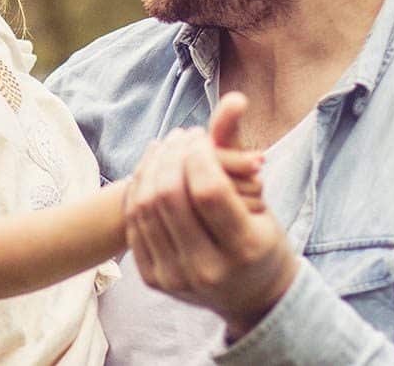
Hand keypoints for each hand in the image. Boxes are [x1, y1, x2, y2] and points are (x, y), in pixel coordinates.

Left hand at [125, 93, 299, 338]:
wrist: (251, 295)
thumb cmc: (259, 234)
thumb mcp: (257, 195)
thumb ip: (237, 145)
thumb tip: (234, 97)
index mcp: (244, 249)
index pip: (207, 189)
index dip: (198, 153)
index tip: (201, 137)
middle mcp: (208, 269)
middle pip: (169, 196)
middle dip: (172, 154)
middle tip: (181, 134)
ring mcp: (176, 278)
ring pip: (146, 206)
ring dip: (152, 165)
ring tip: (167, 145)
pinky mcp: (154, 279)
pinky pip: (134, 222)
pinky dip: (139, 187)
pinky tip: (153, 167)